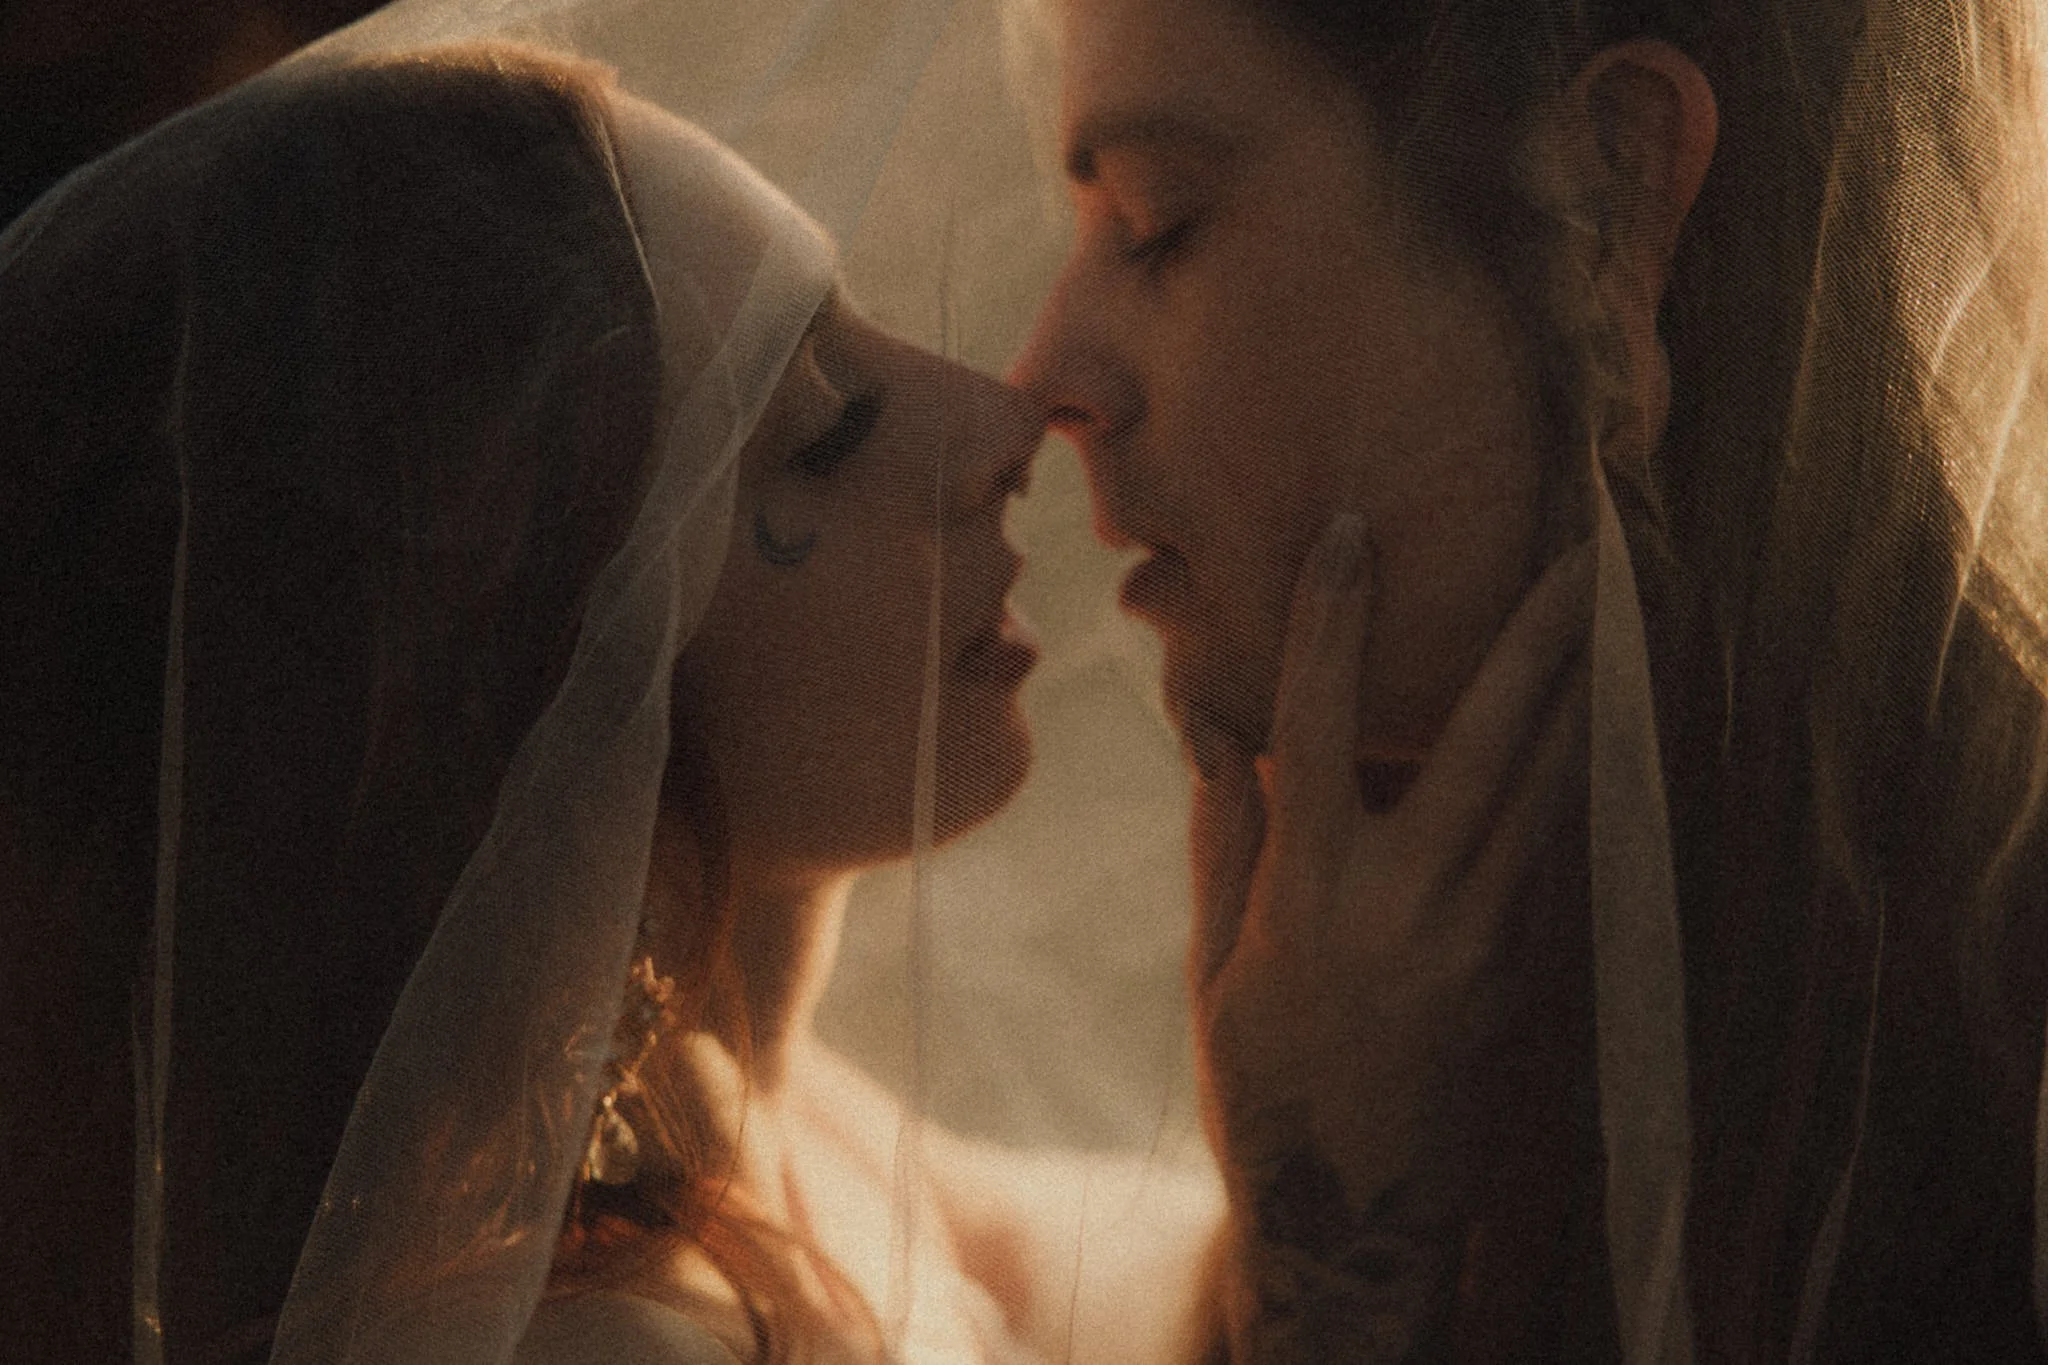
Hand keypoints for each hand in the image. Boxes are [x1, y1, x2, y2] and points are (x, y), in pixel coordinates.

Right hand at [1190, 516, 1594, 1216]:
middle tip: (1584, 550)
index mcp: (1310, 894)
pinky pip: (1563, 848)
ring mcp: (1485, 940)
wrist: (1356, 1213)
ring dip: (1590, 692)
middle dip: (1541, 635)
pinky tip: (1604, 721)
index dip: (1332, 621)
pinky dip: (1584, 774)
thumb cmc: (1266, 1083)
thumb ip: (1229, 837)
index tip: (1351, 532)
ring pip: (1554, 788)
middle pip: (1487, 738)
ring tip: (1619, 613)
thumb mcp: (1218, 965)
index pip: (1316, 725)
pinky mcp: (1529, 970)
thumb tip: (1216, 726)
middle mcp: (1409, 903)